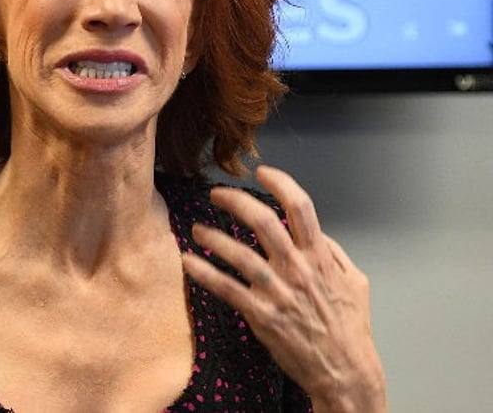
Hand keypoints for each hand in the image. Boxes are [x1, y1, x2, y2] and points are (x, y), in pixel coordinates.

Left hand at [181, 165, 386, 412]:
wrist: (346, 373)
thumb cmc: (351, 330)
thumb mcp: (355, 283)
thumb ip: (334, 253)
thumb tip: (318, 233)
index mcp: (320, 257)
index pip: (301, 207)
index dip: (280, 183)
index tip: (262, 172)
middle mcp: (298, 269)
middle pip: (263, 221)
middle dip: (235, 200)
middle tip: (216, 194)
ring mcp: (278, 292)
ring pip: (239, 254)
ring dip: (213, 237)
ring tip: (197, 228)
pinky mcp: (262, 315)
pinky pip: (227, 289)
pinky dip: (205, 273)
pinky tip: (189, 262)